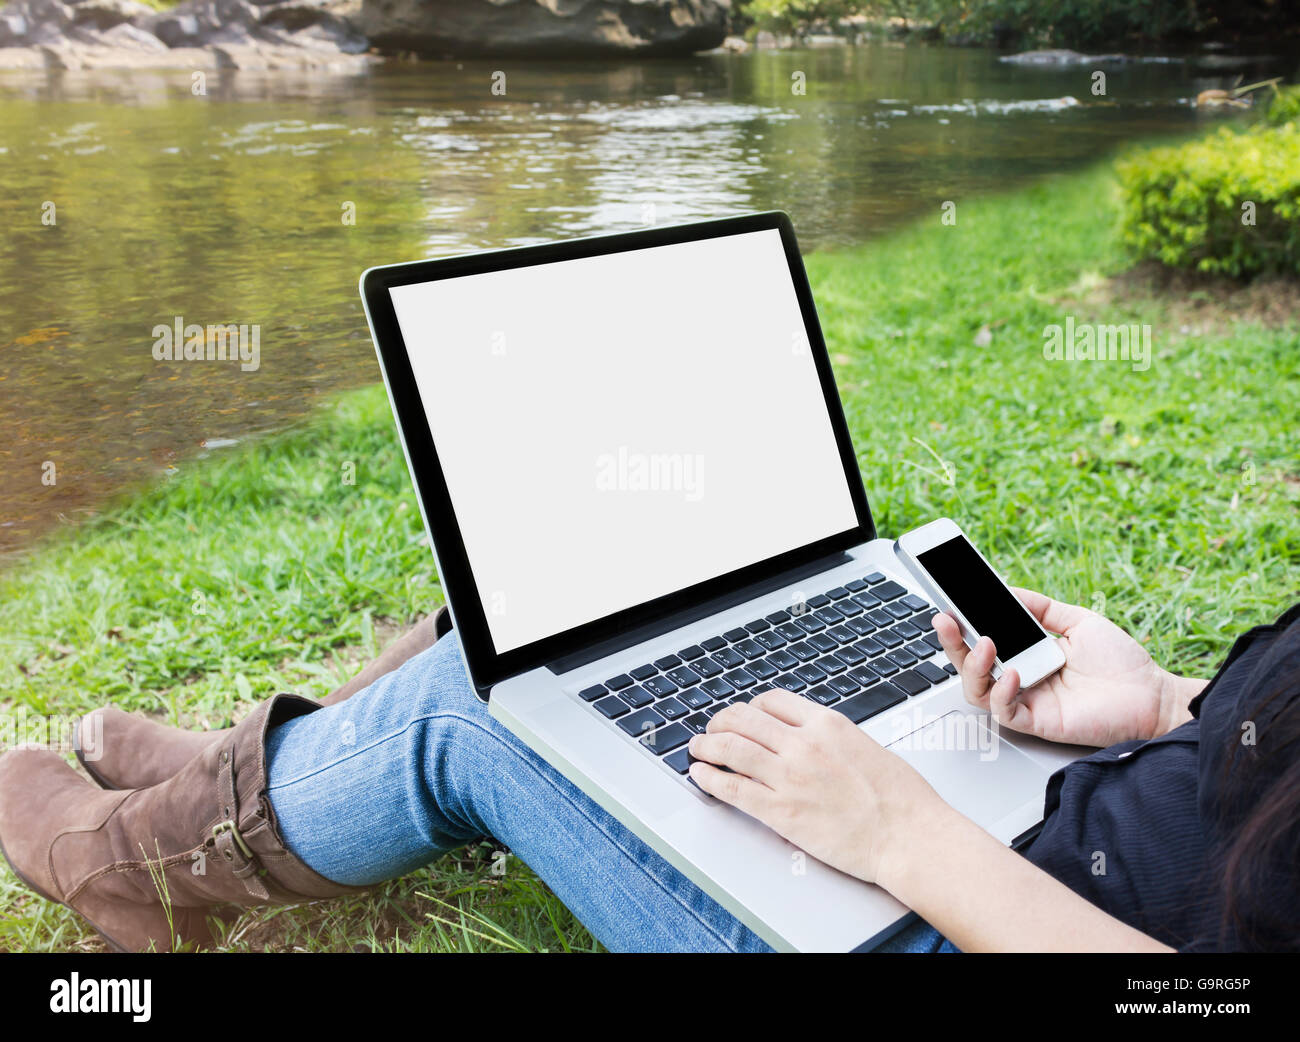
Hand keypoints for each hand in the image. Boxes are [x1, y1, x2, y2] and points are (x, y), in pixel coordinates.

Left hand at [686, 689, 943, 884]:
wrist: (909, 835)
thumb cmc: (900, 798)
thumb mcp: (865, 746)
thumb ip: (832, 739)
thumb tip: (812, 739)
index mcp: (826, 724)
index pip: (771, 701)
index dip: (749, 707)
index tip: (743, 716)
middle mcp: (804, 744)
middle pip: (743, 719)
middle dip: (720, 722)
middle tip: (711, 730)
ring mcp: (790, 777)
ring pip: (730, 749)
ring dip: (706, 746)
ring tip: (697, 748)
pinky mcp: (782, 812)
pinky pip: (733, 789)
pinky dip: (710, 779)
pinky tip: (700, 775)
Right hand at [932, 588, 1202, 746]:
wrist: (1153, 695)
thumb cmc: (1121, 662)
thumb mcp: (1077, 621)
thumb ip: (1041, 608)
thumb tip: (1008, 591)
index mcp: (1026, 654)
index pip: (982, 640)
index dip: (962, 625)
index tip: (949, 603)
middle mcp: (1020, 677)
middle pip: (969, 665)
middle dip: (952, 643)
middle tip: (945, 619)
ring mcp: (1026, 700)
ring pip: (977, 690)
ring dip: (972, 666)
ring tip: (984, 643)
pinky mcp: (1037, 722)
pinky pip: (1003, 711)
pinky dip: (1002, 691)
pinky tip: (1014, 672)